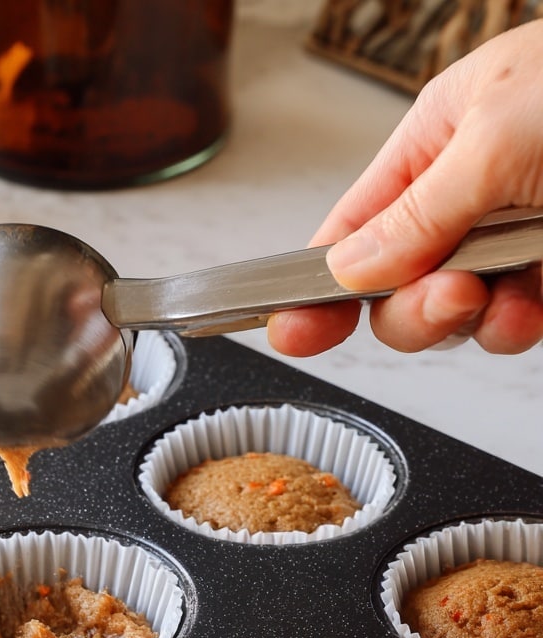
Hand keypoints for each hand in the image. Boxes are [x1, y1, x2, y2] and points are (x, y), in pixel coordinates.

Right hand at [268, 19, 542, 356]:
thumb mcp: (494, 138)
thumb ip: (414, 216)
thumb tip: (346, 269)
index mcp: (440, 141)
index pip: (352, 228)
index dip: (314, 285)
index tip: (288, 331)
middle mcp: (470, 197)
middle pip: (393, 289)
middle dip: (410, 307)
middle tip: (446, 296)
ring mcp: (514, 243)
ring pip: (450, 317)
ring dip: (467, 319)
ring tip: (498, 293)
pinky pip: (509, 327)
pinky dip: (515, 327)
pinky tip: (534, 306)